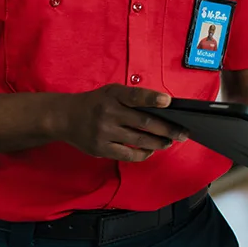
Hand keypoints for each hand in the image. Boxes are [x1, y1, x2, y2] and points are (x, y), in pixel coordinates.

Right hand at [52, 84, 186, 161]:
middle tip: (183, 132)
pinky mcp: (100, 148)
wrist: (64, 117)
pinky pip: (127, 154)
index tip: (169, 102)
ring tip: (169, 142)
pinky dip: (143, 153)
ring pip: (139, 140)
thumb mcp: (111, 92)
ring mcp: (104, 132)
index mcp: (113, 95)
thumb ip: (132, 98)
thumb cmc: (96, 103)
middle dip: (167, 128)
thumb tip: (163, 109)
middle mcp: (108, 112)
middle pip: (143, 122)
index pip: (135, 96)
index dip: (153, 98)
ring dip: (158, 142)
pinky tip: (151, 150)